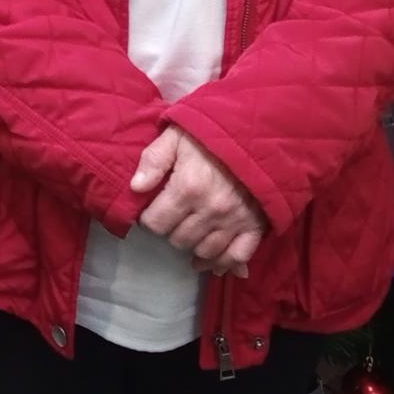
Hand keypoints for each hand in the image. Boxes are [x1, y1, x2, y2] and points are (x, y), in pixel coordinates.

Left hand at [129, 127, 265, 276]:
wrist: (257, 131)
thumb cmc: (212, 132)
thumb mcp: (176, 135)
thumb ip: (153, 160)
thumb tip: (135, 188)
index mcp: (187, 188)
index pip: (155, 224)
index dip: (149, 219)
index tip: (152, 211)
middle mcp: (210, 210)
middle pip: (178, 240)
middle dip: (170, 231)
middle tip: (174, 218)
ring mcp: (234, 221)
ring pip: (204, 252)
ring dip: (193, 245)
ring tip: (190, 232)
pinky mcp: (254, 226)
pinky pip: (237, 256)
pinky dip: (223, 263)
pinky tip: (211, 262)